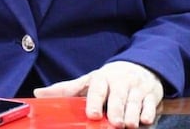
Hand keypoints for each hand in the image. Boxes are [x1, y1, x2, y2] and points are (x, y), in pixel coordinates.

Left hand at [33, 61, 163, 128]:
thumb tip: (38, 94)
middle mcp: (120, 81)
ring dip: (133, 114)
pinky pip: (151, 106)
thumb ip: (67, 90)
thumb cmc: (110, 79)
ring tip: (129, 125)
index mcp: (102, 78)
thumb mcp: (89, 81)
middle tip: (115, 123)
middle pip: (119, 96)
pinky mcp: (152, 95)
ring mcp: (137, 88)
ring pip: (136, 102)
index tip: (93, 114)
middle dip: (117, 110)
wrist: (140, 66)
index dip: (95, 100)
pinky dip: (149, 114)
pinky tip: (145, 121)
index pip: (98, 88)